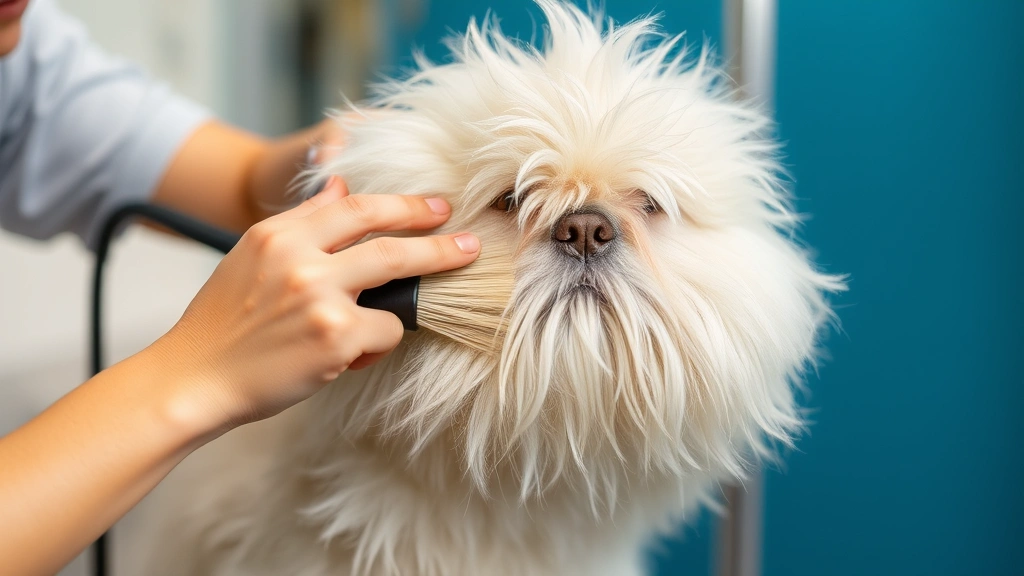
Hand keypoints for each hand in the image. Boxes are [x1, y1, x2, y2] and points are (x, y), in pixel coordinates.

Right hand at [149, 178, 479, 433]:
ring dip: (432, 269)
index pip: (351, 205)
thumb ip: (298, 222)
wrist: (194, 378)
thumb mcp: (251, 257)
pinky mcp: (337, 336)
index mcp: (277, 234)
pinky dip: (377, 344)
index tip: (432, 204)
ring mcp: (320, 296)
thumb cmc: (223, 324)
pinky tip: (351, 358)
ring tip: (460, 265)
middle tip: (465, 232)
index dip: (399, 203)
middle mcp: (299, 257)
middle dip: (433, 230)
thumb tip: (338, 188)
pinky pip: (386, 330)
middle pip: (384, 234)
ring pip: (395, 277)